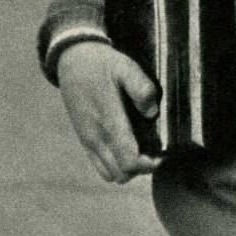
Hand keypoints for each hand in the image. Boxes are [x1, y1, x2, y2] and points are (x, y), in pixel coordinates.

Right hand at [56, 42, 161, 183]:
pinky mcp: (84, 140)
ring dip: (128, 168)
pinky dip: (115, 165)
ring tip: (142, 149)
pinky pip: (100, 166)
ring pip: (110, 174)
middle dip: (141, 168)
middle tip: (155, 151)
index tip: (162, 154)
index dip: (148, 164)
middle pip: (122, 173)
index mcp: (108, 121)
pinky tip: (126, 146)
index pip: (128, 161)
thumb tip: (152, 113)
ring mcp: (88, 141)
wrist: (73, 61)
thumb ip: (141, 88)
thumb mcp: (126, 67)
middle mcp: (96, 137)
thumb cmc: (103, 64)